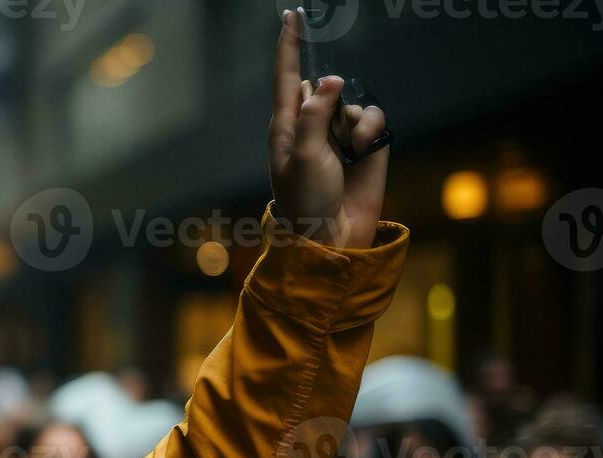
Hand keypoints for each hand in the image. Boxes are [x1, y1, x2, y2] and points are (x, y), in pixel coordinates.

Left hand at [268, 8, 389, 248]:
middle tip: (329, 134)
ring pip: (353, 102)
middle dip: (334, 95)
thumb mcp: (302, 156)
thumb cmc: (305, 200)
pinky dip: (370, 129)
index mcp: (286, 126)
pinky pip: (372, 117)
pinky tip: (363, 150)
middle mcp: (312, 124)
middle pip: (327, 86)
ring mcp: (339, 133)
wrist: (332, 236)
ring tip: (348, 152)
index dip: (289, 46)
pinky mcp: (365, 143)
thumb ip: (315, 114)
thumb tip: (331, 80)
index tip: (291, 15)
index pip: (287, 77)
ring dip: (354, 122)